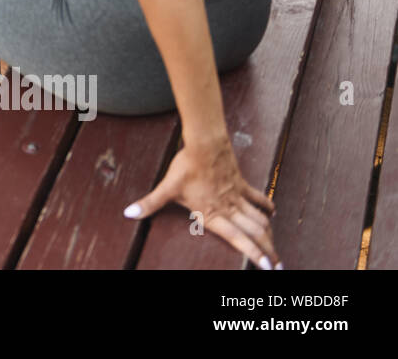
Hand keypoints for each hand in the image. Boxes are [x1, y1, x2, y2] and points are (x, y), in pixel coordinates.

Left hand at [124, 135, 279, 267]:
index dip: (253, 253)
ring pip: (259, 219)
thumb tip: (129, 213)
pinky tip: (273, 213)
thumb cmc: (185, 167)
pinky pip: (257, 198)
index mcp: (213, 214)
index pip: (238, 238)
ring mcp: (237, 196)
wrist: (204, 143)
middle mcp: (229, 208)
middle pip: (254, 232)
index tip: (268, 266)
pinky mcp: (241, 184)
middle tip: (280, 265)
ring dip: (269, 233)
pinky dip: (266, 206)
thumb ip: (149, 204)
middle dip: (268, 250)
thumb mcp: (166, 188)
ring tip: (277, 248)